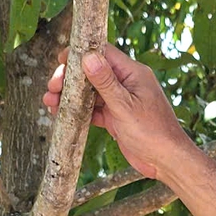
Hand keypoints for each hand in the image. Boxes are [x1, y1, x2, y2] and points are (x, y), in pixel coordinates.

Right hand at [44, 44, 192, 182]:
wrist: (167, 161)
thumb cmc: (153, 132)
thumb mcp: (125, 106)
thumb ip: (106, 82)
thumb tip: (88, 57)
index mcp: (133, 73)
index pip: (103, 54)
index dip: (80, 54)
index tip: (60, 59)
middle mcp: (126, 84)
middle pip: (92, 72)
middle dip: (70, 78)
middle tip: (52, 87)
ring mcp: (121, 100)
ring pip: (90, 92)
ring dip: (70, 95)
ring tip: (49, 101)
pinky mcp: (116, 117)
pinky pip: (93, 109)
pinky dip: (78, 111)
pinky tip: (61, 113)